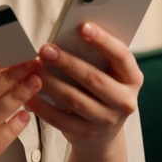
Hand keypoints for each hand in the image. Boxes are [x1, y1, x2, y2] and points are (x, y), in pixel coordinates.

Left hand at [26, 22, 142, 155]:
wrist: (104, 133)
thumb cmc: (103, 91)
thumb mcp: (109, 74)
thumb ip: (96, 58)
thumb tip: (68, 37)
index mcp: (132, 79)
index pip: (121, 56)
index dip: (103, 41)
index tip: (83, 27)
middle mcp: (124, 101)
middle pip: (93, 79)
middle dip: (67, 62)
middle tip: (45, 49)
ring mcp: (106, 120)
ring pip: (74, 99)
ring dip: (51, 82)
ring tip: (34, 68)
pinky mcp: (86, 134)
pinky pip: (60, 119)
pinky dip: (42, 106)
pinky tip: (29, 94)